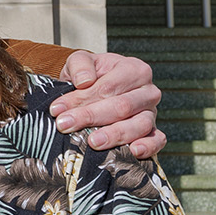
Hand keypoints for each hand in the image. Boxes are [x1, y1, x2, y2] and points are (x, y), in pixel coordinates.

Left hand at [49, 50, 164, 158]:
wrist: (100, 88)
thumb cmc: (92, 76)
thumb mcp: (81, 62)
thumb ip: (80, 65)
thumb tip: (84, 81)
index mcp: (134, 69)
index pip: (108, 87)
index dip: (82, 99)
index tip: (58, 110)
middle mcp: (148, 91)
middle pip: (122, 106)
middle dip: (91, 117)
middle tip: (66, 125)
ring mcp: (152, 113)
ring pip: (140, 124)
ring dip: (115, 135)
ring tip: (93, 142)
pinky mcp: (154, 132)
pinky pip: (157, 140)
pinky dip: (148, 146)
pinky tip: (133, 152)